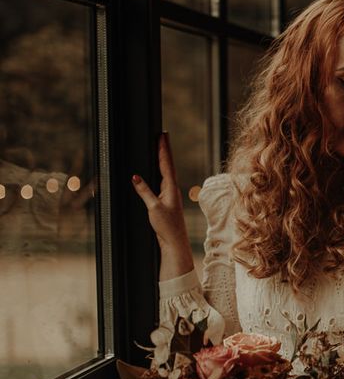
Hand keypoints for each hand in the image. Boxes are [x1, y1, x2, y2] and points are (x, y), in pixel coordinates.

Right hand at [132, 132, 194, 279]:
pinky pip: (161, 182)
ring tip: (160, 147)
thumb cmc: (167, 227)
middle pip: (167, 165)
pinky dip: (158, 173)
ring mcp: (169, 196)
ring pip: (165, 173)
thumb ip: (144, 191)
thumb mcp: (154, 208)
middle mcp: (172, 190)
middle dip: (164, 150)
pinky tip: (156, 171)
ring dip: (162, 160)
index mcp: (171, 188)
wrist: (174, 243)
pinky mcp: (165, 202)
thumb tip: (135, 177)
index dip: (164, 149)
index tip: (162, 135)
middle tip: (162, 135)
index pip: (166, 164)